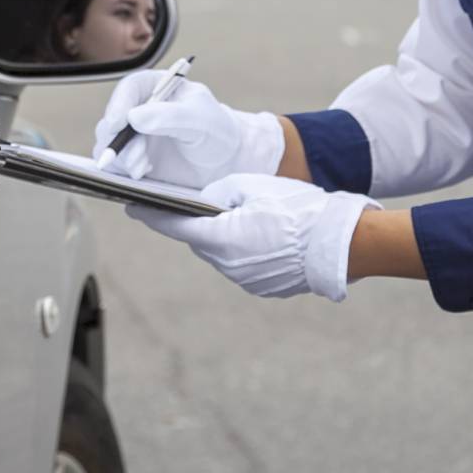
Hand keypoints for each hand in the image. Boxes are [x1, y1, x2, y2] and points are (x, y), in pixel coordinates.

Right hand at [92, 71, 283, 187]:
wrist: (225, 162)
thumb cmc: (216, 131)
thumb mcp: (199, 118)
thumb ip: (169, 116)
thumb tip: (133, 117)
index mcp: (156, 88)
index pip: (130, 89)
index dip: (119, 104)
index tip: (117, 123)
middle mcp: (139, 110)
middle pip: (113, 119)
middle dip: (120, 140)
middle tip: (138, 157)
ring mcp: (134, 136)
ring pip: (109, 144)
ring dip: (122, 158)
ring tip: (143, 169)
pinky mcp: (134, 160)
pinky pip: (117, 166)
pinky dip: (125, 171)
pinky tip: (145, 174)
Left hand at [129, 174, 377, 301]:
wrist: (341, 244)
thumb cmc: (300, 209)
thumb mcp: (255, 186)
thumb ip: (221, 192)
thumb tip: (207, 201)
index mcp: (222, 238)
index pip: (175, 225)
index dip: (151, 214)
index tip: (131, 206)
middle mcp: (228, 265)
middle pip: (199, 239)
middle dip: (197, 222)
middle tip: (199, 202)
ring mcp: (245, 280)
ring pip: (221, 253)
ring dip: (224, 236)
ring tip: (245, 215)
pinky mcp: (263, 287)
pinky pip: (242, 264)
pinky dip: (245, 250)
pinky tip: (264, 235)